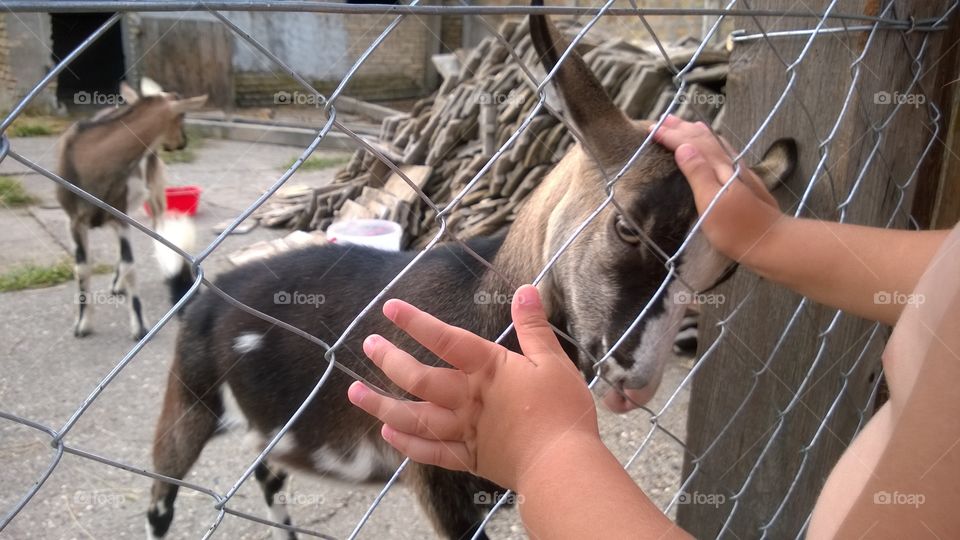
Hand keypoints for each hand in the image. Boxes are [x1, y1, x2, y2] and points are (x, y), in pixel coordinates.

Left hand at [347, 285, 599, 490]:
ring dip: (380, 404)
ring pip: (412, 416)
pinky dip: (405, 443)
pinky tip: (387, 434)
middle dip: (389, 360)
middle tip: (369, 345)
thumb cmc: (561, 411)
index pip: (444, 339)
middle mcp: (466, 398)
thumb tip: (525, 290)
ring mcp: (461, 430)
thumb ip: (534, 327)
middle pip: (417, 378)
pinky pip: (427, 452)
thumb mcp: (553, 361)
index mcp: (487, 369)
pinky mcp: (465, 458)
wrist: (561, 465)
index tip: (390, 308)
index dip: (416, 322)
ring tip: (355, 392)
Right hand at [650, 115, 783, 262]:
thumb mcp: (711, 203)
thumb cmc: (737, 230)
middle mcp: (731, 164)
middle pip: (704, 139)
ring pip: (716, 143)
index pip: (692, 144)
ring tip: (686, 124)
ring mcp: (741, 172)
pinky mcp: (746, 182)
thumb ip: (698, 173)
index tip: (652, 129)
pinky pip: (724, 152)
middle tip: (664, 118)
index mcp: (720, 168)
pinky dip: (713, 143)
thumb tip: (683, 148)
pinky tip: (714, 146)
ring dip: (698, 132)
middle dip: (683, 128)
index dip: (672, 136)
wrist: (773, 243)